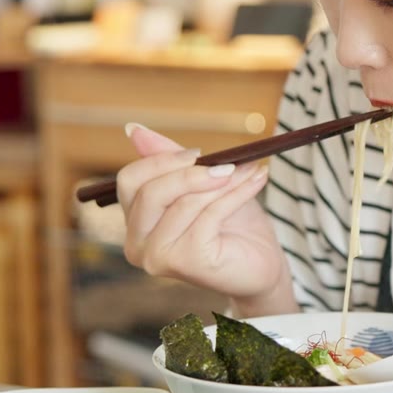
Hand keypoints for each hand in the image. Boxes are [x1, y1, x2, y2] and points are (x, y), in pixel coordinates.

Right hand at [117, 123, 289, 305]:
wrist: (263, 261)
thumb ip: (170, 160)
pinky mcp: (185, 263)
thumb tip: (134, 129)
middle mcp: (136, 245)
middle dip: (192, 173)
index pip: (130, 181)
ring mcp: (157, 257)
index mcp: (135, 223)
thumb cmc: (232, 223)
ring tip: (250, 171)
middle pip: (150, 192)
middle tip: (228, 163)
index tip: (199, 152)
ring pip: (184, 203)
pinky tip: (256, 183)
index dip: (162, 161)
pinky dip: (236, 194)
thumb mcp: (201, 184)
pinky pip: (209, 215)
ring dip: (223, 181)